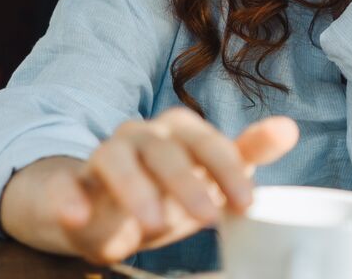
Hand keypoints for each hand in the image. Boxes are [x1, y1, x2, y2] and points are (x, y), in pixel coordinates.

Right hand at [40, 109, 297, 264]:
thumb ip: (246, 154)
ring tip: (150, 224)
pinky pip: (62, 183)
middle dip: (187, 182)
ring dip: (135, 189)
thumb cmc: (158, 193)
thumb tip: (289, 128)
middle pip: (163, 150)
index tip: (246, 202)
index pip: (206, 142)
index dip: (229, 168)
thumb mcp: (204, 181)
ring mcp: (100, 157)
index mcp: (176, 133)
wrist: (88, 210)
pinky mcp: (65, 184)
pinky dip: (68, 197)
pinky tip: (76, 215)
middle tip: (208, 218)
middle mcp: (139, 136)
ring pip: (114, 158)